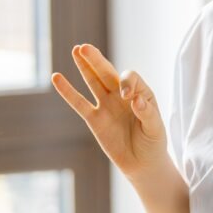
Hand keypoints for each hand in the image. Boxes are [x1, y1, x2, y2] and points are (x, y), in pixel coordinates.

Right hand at [51, 44, 167, 181]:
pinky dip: (68, 91)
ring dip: (84, 66)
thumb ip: (148, 113)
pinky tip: (57, 78)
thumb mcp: (155, 129)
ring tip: (75, 50)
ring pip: (93, 81)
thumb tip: (136, 100)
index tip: (127, 98)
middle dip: (96, 60)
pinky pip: (79, 103)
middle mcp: (121, 95)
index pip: (129, 78)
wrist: (142, 164)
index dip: (126, 83)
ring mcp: (106, 105)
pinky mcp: (94, 120)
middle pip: (107, 72)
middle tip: (84, 47)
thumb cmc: (153, 143)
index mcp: (140, 92)